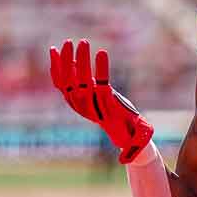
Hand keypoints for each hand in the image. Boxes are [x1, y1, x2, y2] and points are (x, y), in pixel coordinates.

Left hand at [50, 39, 153, 162]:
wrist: (120, 134)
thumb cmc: (134, 132)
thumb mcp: (142, 136)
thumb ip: (140, 142)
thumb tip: (130, 154)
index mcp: (105, 110)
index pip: (100, 90)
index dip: (100, 72)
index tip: (103, 52)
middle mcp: (89, 106)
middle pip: (81, 83)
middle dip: (81, 63)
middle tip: (85, 42)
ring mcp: (79, 102)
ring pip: (67, 81)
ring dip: (67, 61)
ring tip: (70, 42)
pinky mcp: (74, 96)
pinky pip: (60, 82)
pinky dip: (56, 68)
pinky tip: (54, 51)